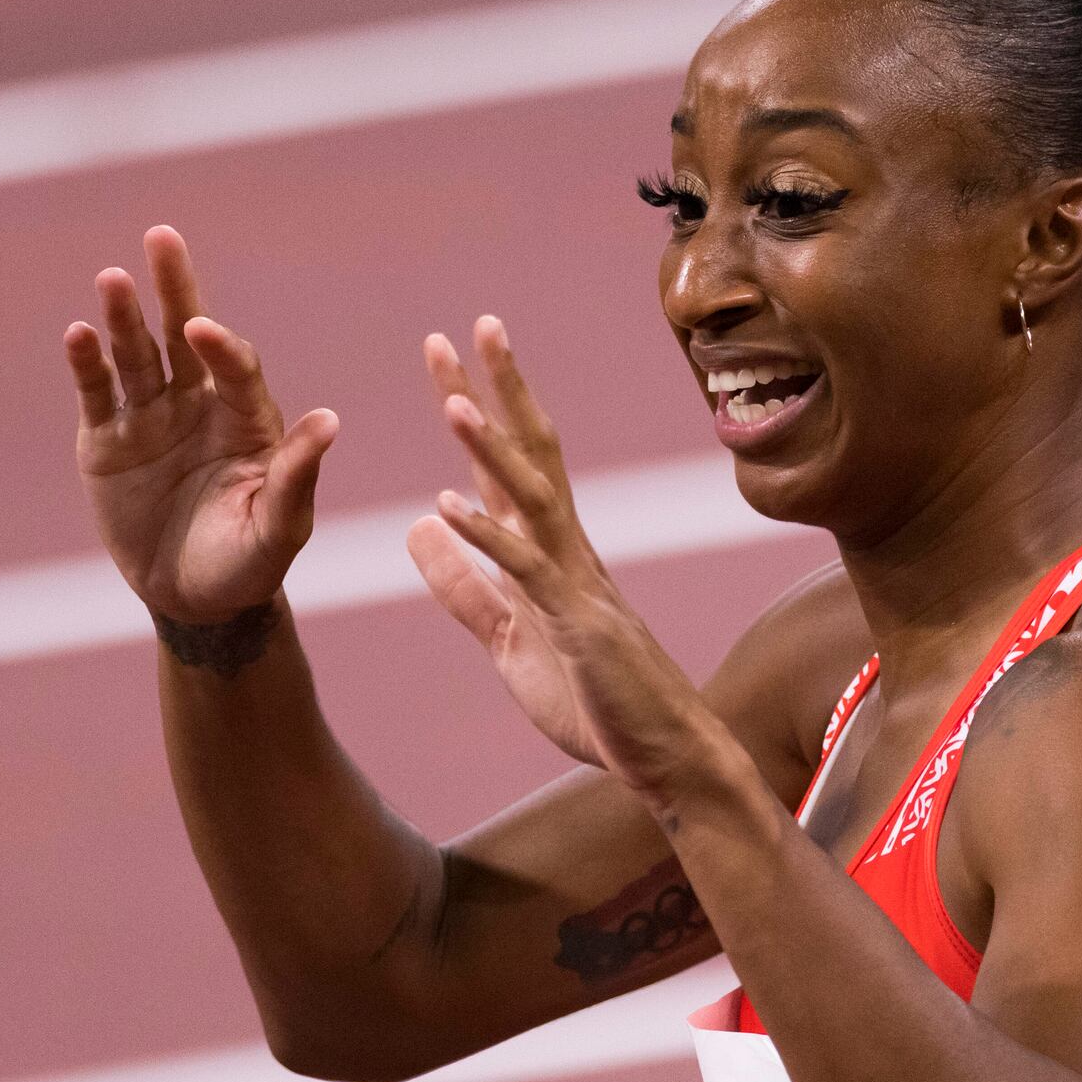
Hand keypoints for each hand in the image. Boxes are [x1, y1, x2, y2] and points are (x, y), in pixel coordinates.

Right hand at [63, 226, 338, 622]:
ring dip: (124, 319)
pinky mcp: (108, 440)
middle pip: (185, 336)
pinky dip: (87, 365)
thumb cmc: (250, 563)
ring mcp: (151, 418)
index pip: (235, 367)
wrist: (195, 601)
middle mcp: (198, 405)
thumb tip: (331, 420)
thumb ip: (297, 474)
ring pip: (137, 356)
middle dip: (175, 288)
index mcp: (247, 418)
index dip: (222, 347)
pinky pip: (97, 394)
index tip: (204, 333)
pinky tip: (79, 334)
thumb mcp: (279, 526)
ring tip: (112, 278)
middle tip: (162, 237)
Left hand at [407, 317, 715, 797]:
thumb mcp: (507, 638)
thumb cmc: (595, 700)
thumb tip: (418, 524)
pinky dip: (485, 534)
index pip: (508, 463)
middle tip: (475, 325)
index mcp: (549, 552)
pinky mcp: (577, 623)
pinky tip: (445, 505)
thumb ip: (463, 585)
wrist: (663, 756)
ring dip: (489, 449)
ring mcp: (576, 582)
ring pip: (531, 497)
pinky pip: (525, 570)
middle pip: (531, 453)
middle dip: (501, 389)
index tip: (449, 352)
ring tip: (452, 400)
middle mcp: (568, 551)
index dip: (479, 405)